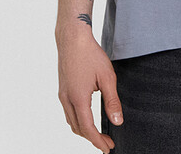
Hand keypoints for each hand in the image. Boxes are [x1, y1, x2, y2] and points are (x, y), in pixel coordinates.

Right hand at [57, 29, 123, 153]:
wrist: (73, 38)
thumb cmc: (91, 54)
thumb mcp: (107, 77)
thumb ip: (112, 101)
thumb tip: (118, 122)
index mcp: (78, 98)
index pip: (88, 129)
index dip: (98, 141)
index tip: (108, 148)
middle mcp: (67, 99)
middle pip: (78, 129)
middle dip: (93, 139)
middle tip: (107, 143)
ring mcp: (62, 95)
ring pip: (72, 122)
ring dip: (84, 131)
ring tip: (99, 134)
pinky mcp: (62, 89)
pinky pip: (69, 113)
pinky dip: (78, 121)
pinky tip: (87, 118)